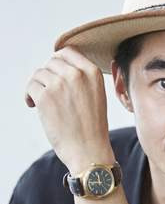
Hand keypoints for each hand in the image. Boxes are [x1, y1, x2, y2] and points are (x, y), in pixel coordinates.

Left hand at [25, 46, 114, 172]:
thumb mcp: (97, 95)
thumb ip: (82, 78)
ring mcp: (60, 84)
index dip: (57, 62)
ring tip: (41, 101)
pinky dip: (29, 96)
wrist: (89, 151)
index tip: (54, 75)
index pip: (68, 52)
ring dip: (37, 86)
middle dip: (47, 76)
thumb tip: (57, 64)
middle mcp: (77, 74)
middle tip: (48, 92)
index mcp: (93, 72)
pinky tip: (33, 106)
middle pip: (51, 62)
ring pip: (39, 74)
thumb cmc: (92, 128)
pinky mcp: (45, 97)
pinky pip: (30, 86)